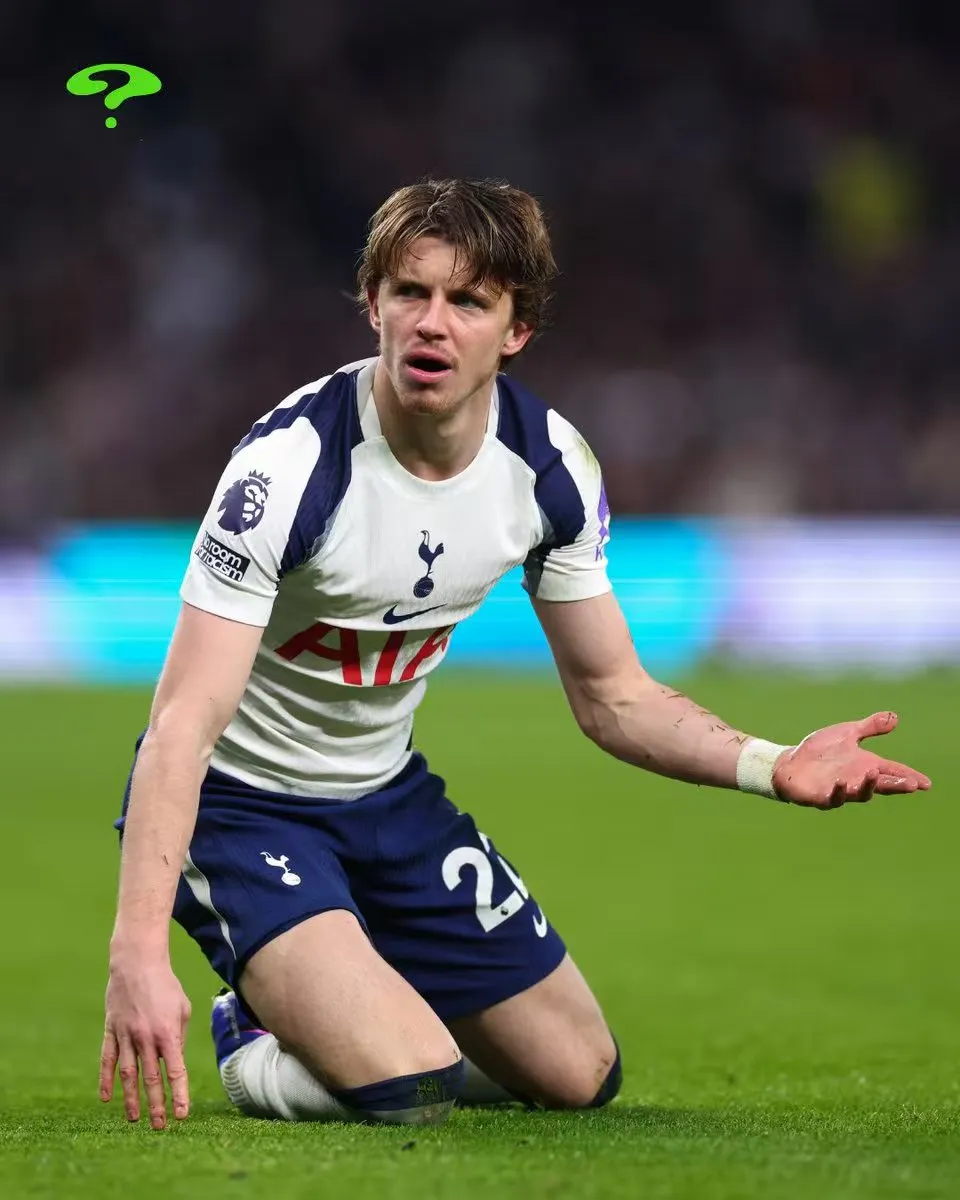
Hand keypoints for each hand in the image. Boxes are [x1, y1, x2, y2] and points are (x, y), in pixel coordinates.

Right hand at [100, 956, 191, 1128]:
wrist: (137, 962)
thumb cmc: (166, 985)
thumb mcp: (182, 1008)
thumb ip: (178, 1036)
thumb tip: (173, 1060)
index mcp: (168, 1033)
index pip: (175, 1072)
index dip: (179, 1095)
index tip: (182, 1115)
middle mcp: (146, 1038)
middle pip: (151, 1079)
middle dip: (156, 1105)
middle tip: (159, 1126)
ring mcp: (126, 1035)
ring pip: (128, 1074)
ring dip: (131, 1098)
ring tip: (135, 1119)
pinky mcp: (111, 1030)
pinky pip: (107, 1059)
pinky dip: (105, 1079)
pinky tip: (106, 1097)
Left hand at [771, 710, 931, 809]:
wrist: (790, 763)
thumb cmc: (820, 751)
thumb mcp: (847, 733)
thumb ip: (870, 727)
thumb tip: (895, 717)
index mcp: (865, 765)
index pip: (892, 772)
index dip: (909, 777)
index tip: (926, 783)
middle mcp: (856, 780)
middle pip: (882, 786)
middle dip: (897, 785)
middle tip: (911, 784)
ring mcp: (840, 790)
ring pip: (859, 793)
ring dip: (868, 786)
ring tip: (874, 773)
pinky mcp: (821, 796)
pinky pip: (832, 798)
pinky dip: (838, 792)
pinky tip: (840, 782)